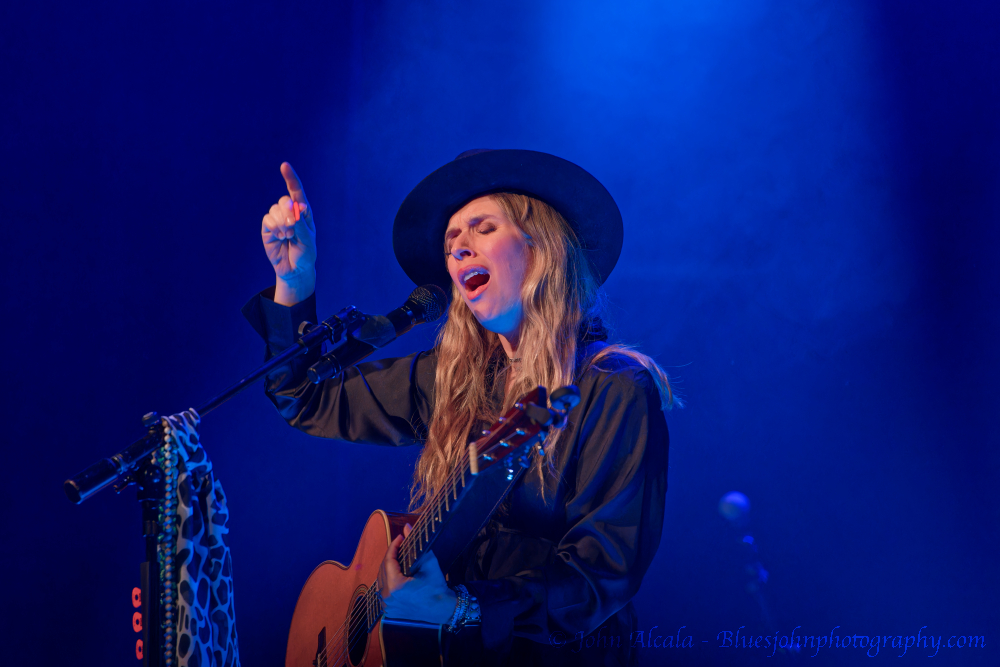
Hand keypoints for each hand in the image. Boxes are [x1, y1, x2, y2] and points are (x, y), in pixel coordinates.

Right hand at [261, 162, 315, 304]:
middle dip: (287, 212)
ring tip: (288, 236)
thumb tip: (294, 207)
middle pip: (283, 200)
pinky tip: (280, 237)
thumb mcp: (308, 240)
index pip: (296, 191)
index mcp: (303, 212)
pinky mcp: (268, 229)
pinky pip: (267, 220)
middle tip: (292, 226)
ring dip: (282, 223)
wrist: (295, 270)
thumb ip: (300, 224)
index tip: (284, 165)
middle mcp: (289, 213)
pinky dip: (274, 228)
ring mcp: (277, 220)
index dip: (290, 178)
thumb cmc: (306, 254)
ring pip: (274, 211)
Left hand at [377, 523, 457, 623]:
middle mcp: (387, 597)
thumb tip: (406, 526)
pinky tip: (396, 574)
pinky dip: (388, 581)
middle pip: (383, 570)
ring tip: (398, 558)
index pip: (388, 561)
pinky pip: (383, 591)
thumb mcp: (429, 563)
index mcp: (396, 586)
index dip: (393, 547)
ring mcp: (387, 606)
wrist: (443, 610)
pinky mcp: (389, 611)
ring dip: (388, 568)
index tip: (401, 538)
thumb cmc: (437, 587)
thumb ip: (416, 544)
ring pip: (381, 580)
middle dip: (391, 556)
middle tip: (400, 547)